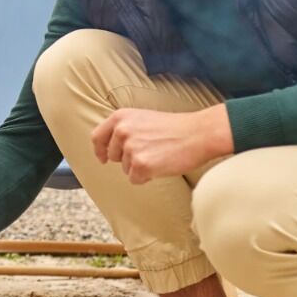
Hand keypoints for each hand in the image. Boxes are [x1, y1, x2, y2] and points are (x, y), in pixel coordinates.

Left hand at [91, 104, 233, 183]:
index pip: (97, 137)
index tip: (103, 158)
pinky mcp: (140, 164)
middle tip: (150, 151)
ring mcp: (130, 148)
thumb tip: (108, 148)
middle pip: (112, 156)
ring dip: (139, 167)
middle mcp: (122, 131)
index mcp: (120, 117)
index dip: (99, 150)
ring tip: (159, 155)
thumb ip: (124, 129)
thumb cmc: (175, 128)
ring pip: (125, 168)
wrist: (199, 134)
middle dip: (127, 159)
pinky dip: (146, 177)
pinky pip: (135, 179)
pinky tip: (161, 165)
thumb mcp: (143, 118)